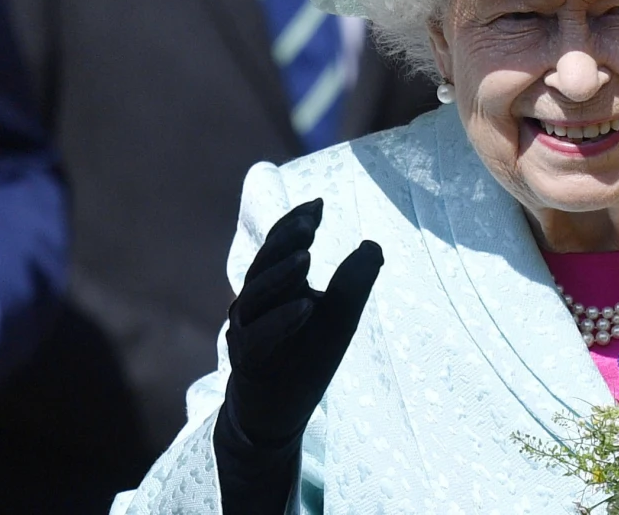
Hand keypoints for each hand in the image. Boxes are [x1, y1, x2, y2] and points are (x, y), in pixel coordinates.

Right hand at [214, 198, 381, 512]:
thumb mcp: (338, 321)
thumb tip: (372, 244)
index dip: (296, 223)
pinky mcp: (248, 362)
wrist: (277, 414)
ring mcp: (246, 332)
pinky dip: (282, 321)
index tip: (319, 203)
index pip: (281, 247)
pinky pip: (260, 338)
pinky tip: (306, 307)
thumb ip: (352, 284)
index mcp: (275, 287)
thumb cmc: (305, 361)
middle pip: (266, 263)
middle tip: (310, 221)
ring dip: (283, 275)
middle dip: (286, 240)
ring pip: (258, 296)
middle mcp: (254, 304)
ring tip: (308, 256)